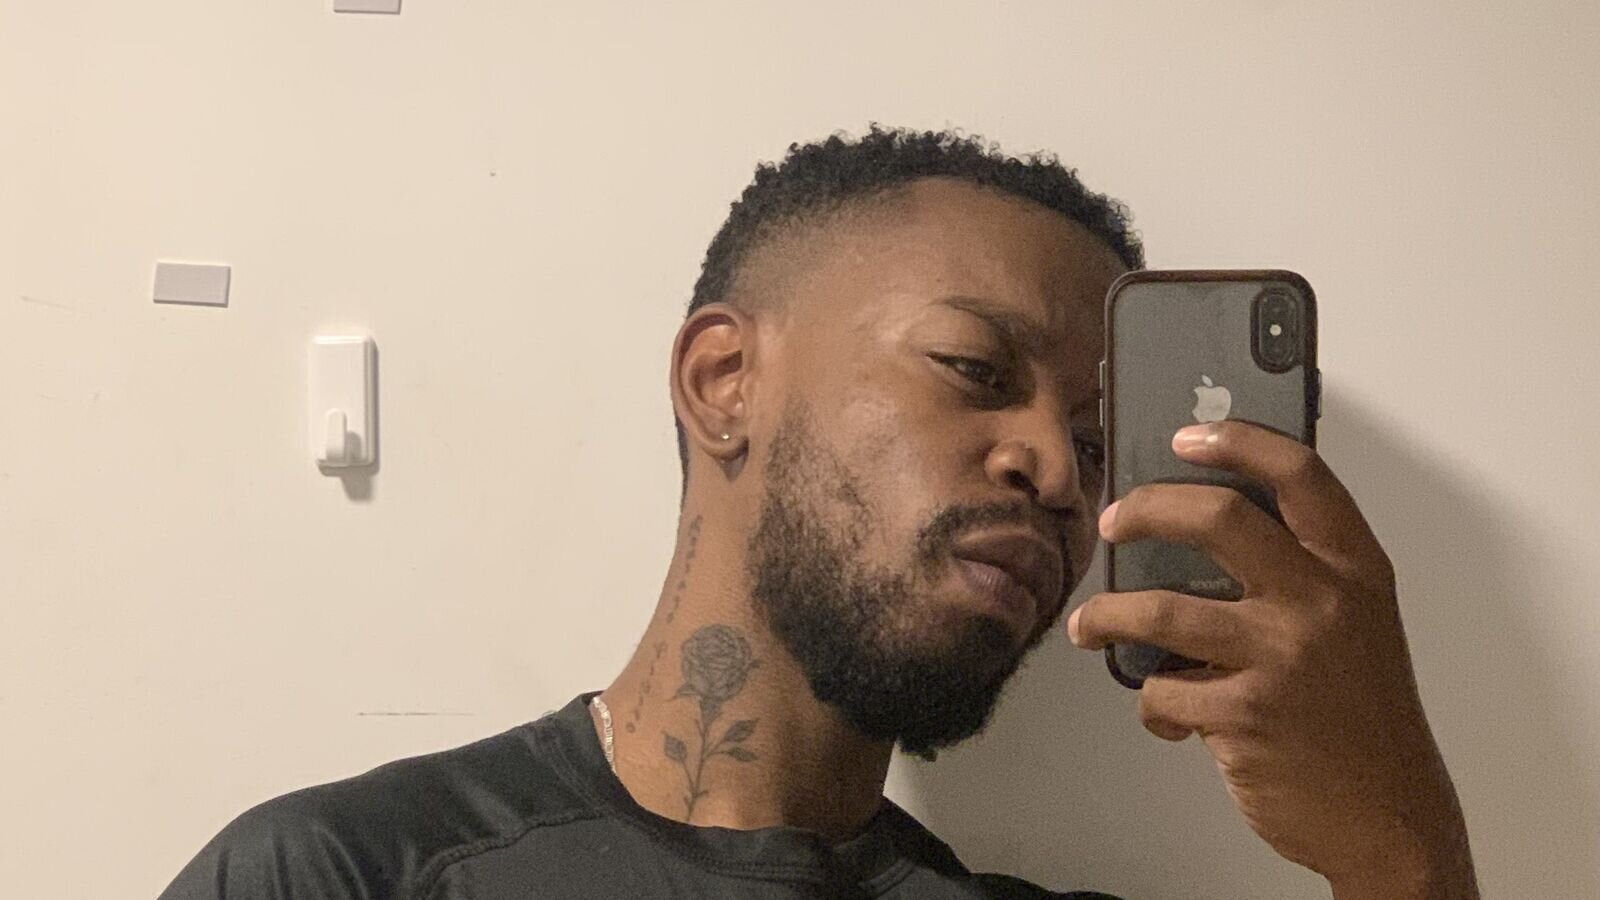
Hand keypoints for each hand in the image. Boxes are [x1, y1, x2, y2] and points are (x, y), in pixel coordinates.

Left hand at [1066, 420, 1476, 897]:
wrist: (1390, 819)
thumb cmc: (1364, 716)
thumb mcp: (1357, 624)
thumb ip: (1302, 572)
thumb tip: (1205, 525)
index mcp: (1356, 570)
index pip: (1300, 475)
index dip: (1238, 441)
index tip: (1187, 435)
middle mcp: (1322, 603)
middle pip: (1218, 518)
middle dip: (1146, 509)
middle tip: (1113, 521)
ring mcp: (1280, 658)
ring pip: (1159, 610)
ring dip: (1108, 616)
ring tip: (1091, 625)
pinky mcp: (1242, 716)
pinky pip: (1161, 691)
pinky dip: (1154, 704)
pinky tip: (1170, 714)